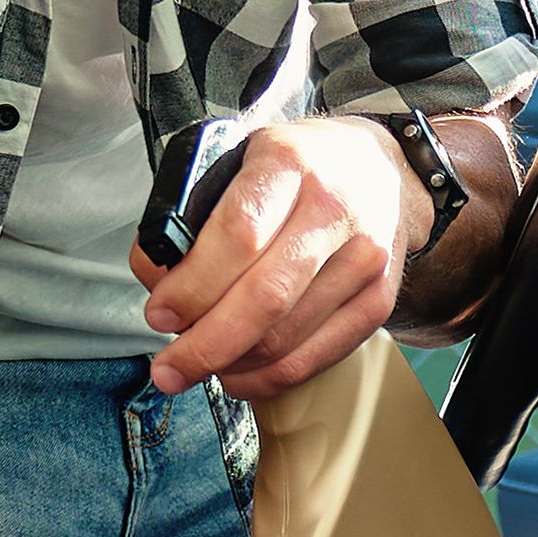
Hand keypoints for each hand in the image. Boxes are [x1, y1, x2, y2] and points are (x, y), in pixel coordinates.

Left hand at [140, 114, 415, 401]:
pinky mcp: (378, 299)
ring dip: (230, 363)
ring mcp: (364, 258)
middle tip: (168, 368)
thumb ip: (196, 212)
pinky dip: (266, 377)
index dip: (192, 284)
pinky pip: (315, 357)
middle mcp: (334, 209)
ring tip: (197, 364)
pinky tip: (237, 373)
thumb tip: (160, 280)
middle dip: (204, 344)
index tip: (159, 313)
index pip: (238, 234)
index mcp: (289, 163)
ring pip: (286, 337)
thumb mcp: (239, 159)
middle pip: (265, 297)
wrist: (378, 167)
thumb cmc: (294, 169)